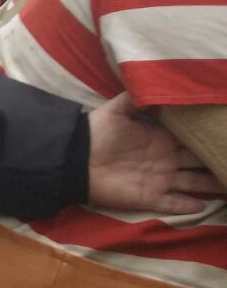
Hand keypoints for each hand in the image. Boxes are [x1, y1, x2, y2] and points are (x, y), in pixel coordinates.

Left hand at [87, 93, 218, 214]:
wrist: (76, 159)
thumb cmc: (97, 132)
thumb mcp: (117, 109)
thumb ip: (137, 97)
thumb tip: (157, 82)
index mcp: (162, 138)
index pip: (192, 139)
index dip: (208, 138)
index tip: (224, 134)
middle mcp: (167, 159)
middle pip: (200, 162)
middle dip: (217, 161)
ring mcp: (160, 179)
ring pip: (195, 183)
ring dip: (212, 185)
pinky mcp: (150, 197)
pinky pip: (174, 203)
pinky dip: (188, 205)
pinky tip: (205, 205)